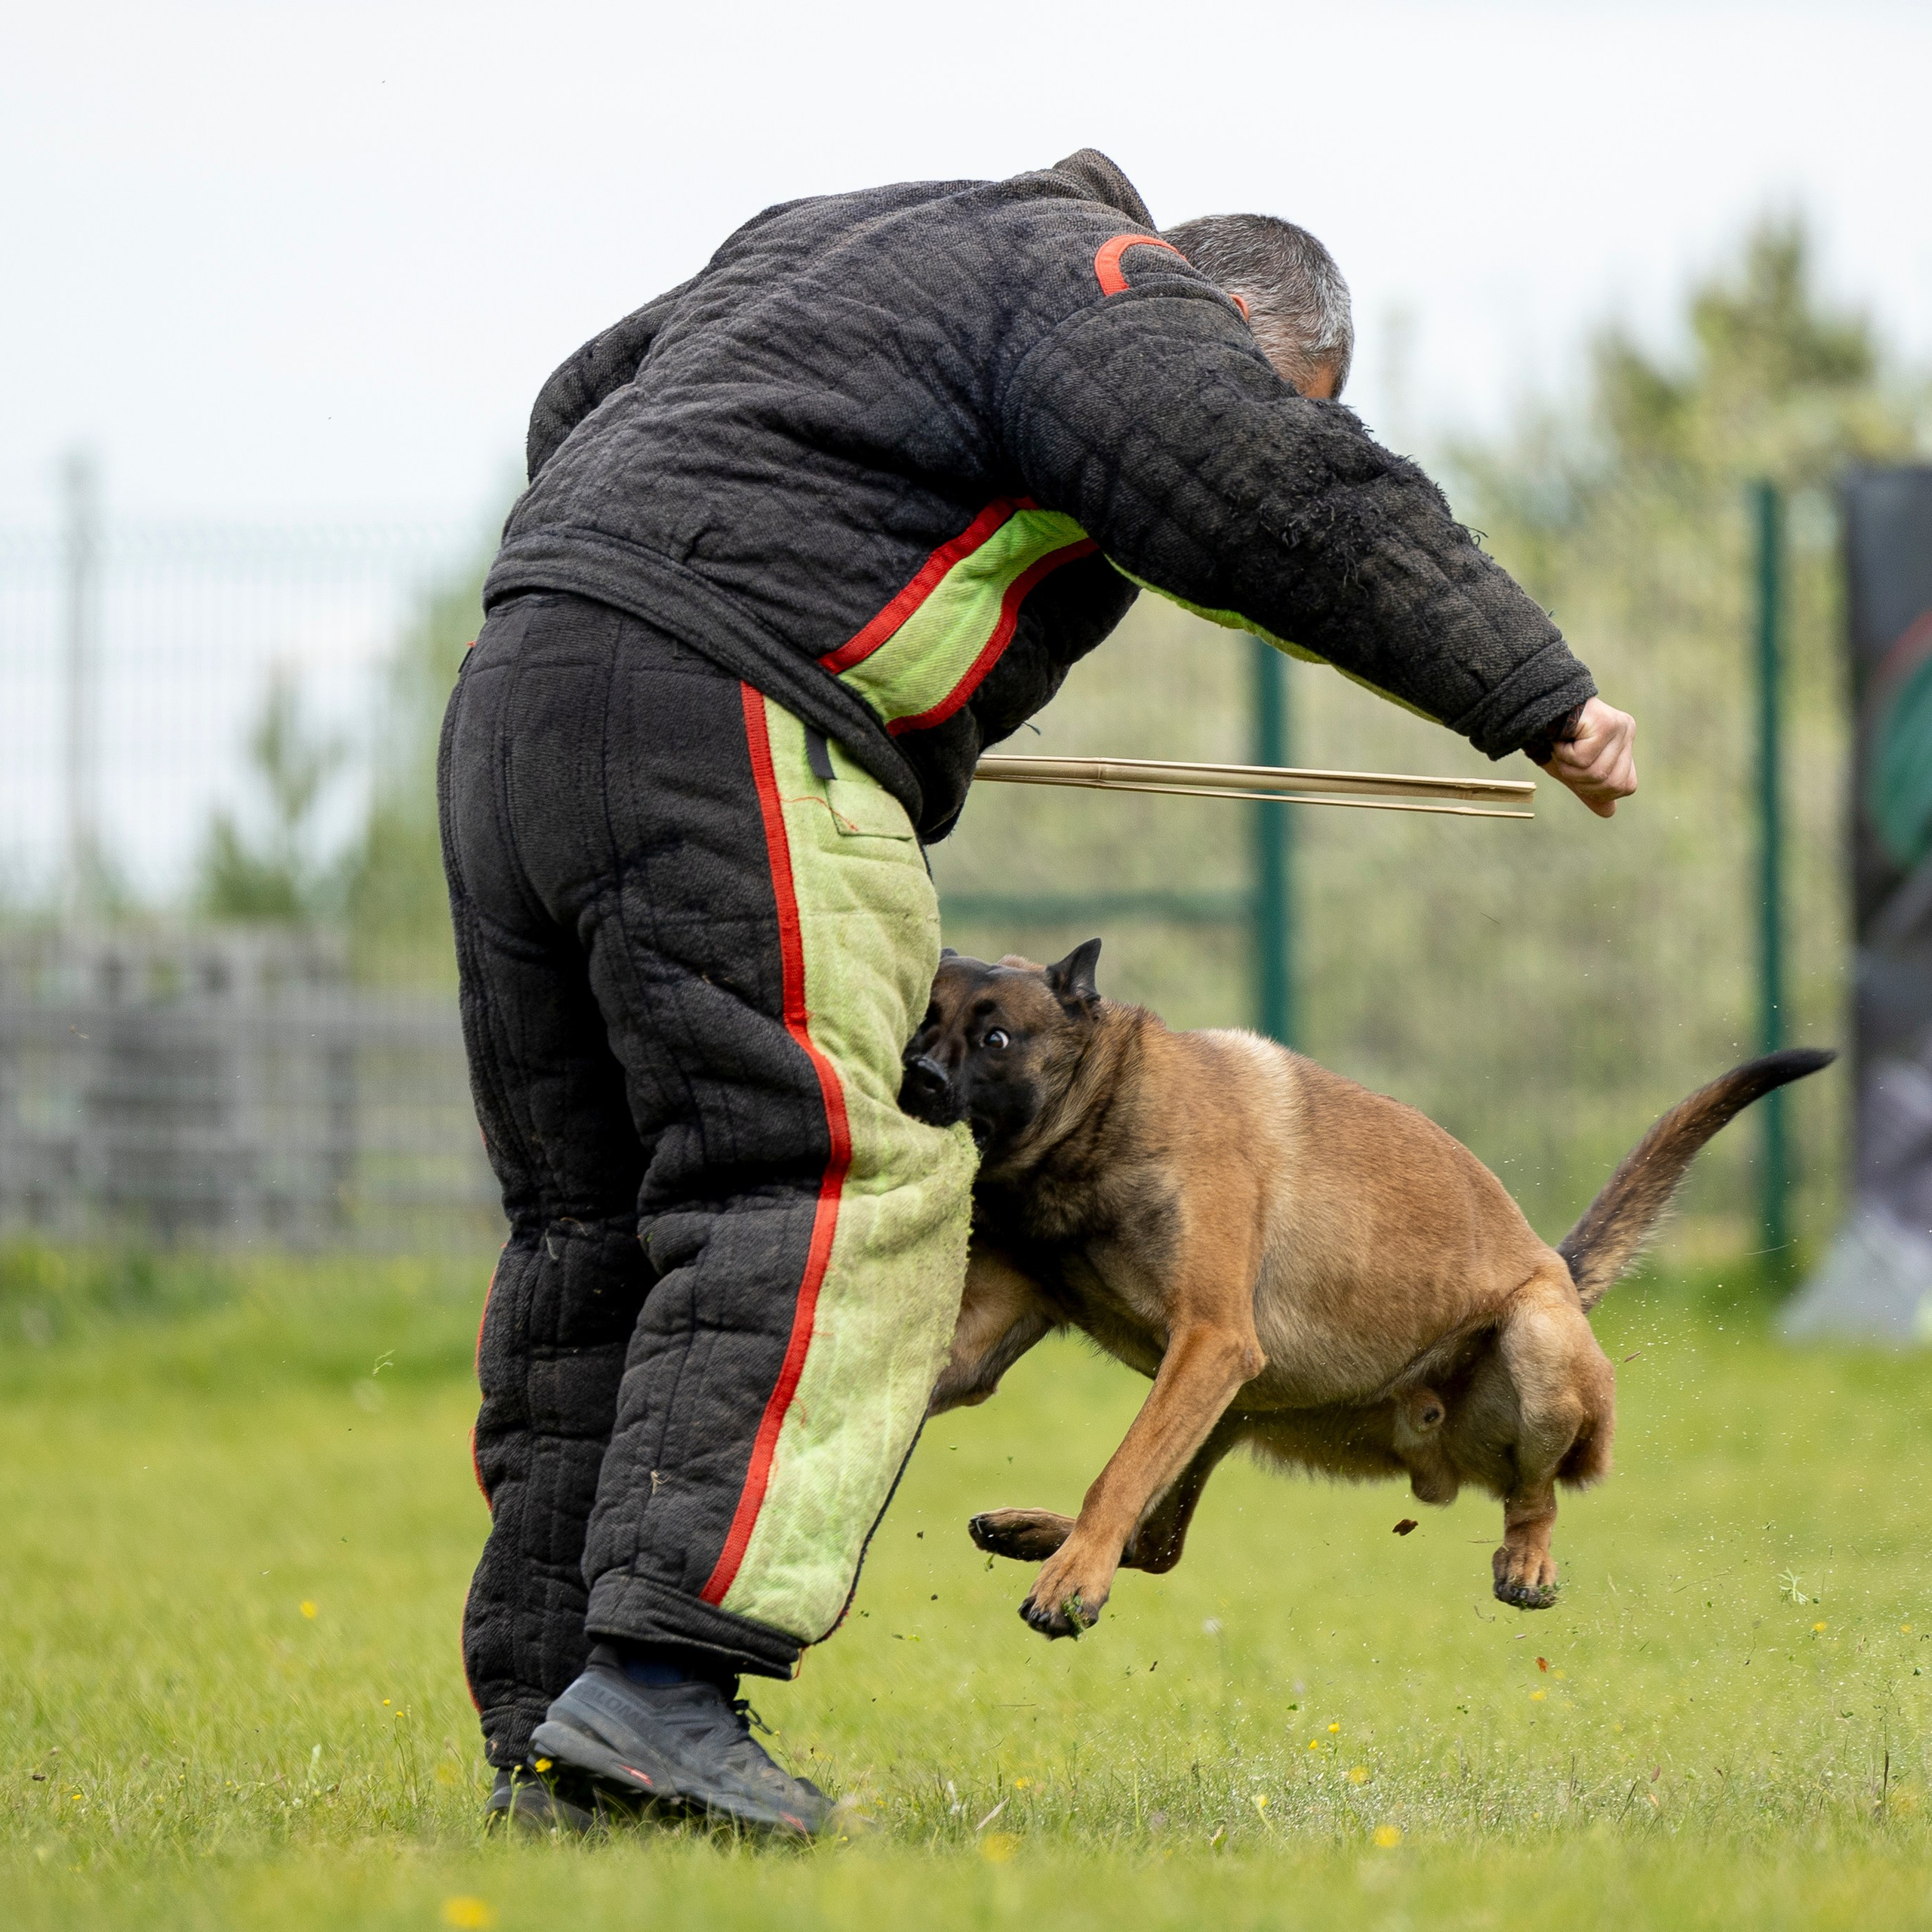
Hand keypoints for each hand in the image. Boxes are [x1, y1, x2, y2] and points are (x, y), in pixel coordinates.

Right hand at [1541, 697, 1635, 817]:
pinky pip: (1584, 759)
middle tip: (1565, 758)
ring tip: (1560, 746)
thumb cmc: (1551, 736)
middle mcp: (1627, 732)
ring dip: (1568, 766)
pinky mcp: (1605, 723)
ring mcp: (1619, 727)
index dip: (1598, 789)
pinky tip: (1560, 737)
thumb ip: (1590, 789)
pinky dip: (1564, 754)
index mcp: (1624, 742)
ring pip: (1596, 773)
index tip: (1577, 768)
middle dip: (1580, 779)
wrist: (1532, 706)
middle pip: (1611, 784)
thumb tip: (1609, 813)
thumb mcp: (1572, 769)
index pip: (1626, 786)